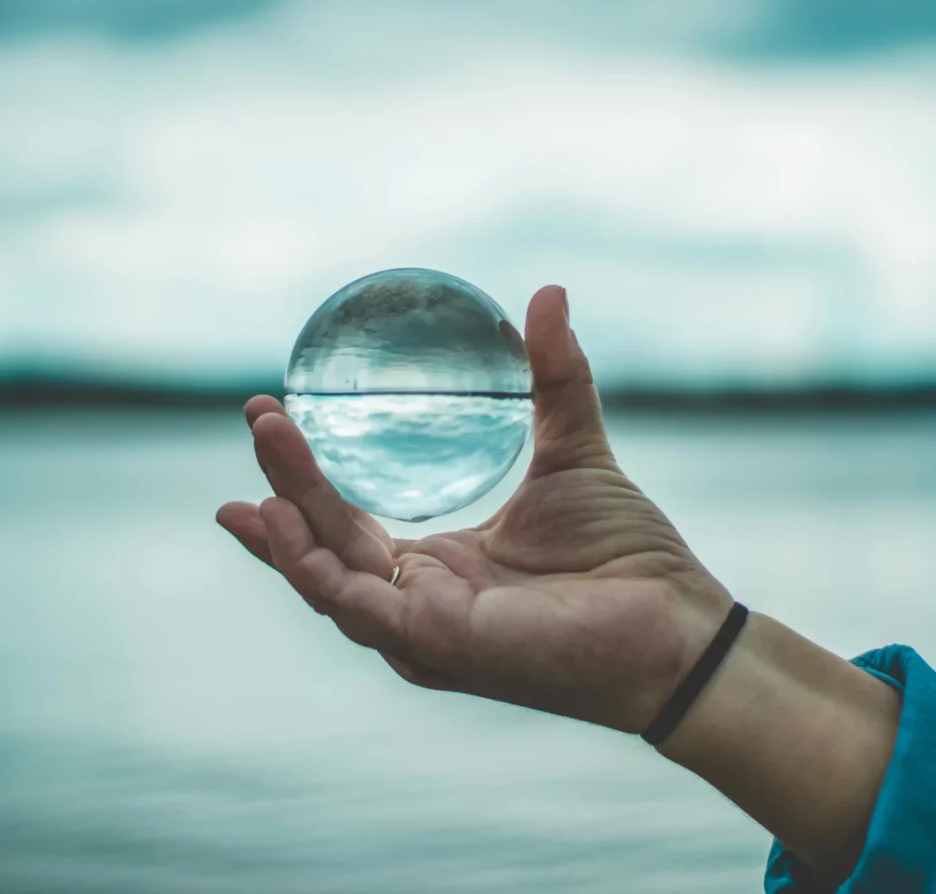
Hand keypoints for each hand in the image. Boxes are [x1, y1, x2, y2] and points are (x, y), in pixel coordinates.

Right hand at [217, 286, 731, 733]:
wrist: (677, 623)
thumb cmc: (628, 555)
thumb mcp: (575, 452)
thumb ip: (555, 379)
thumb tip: (548, 292)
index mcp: (440, 569)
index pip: (351, 527)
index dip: (307, 480)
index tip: (275, 417)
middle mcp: (419, 603)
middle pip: (329, 544)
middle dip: (285, 485)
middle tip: (259, 418)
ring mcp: (421, 629)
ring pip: (328, 574)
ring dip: (286, 517)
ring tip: (266, 443)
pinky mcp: (434, 644)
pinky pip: (355, 604)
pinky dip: (309, 563)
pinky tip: (282, 515)